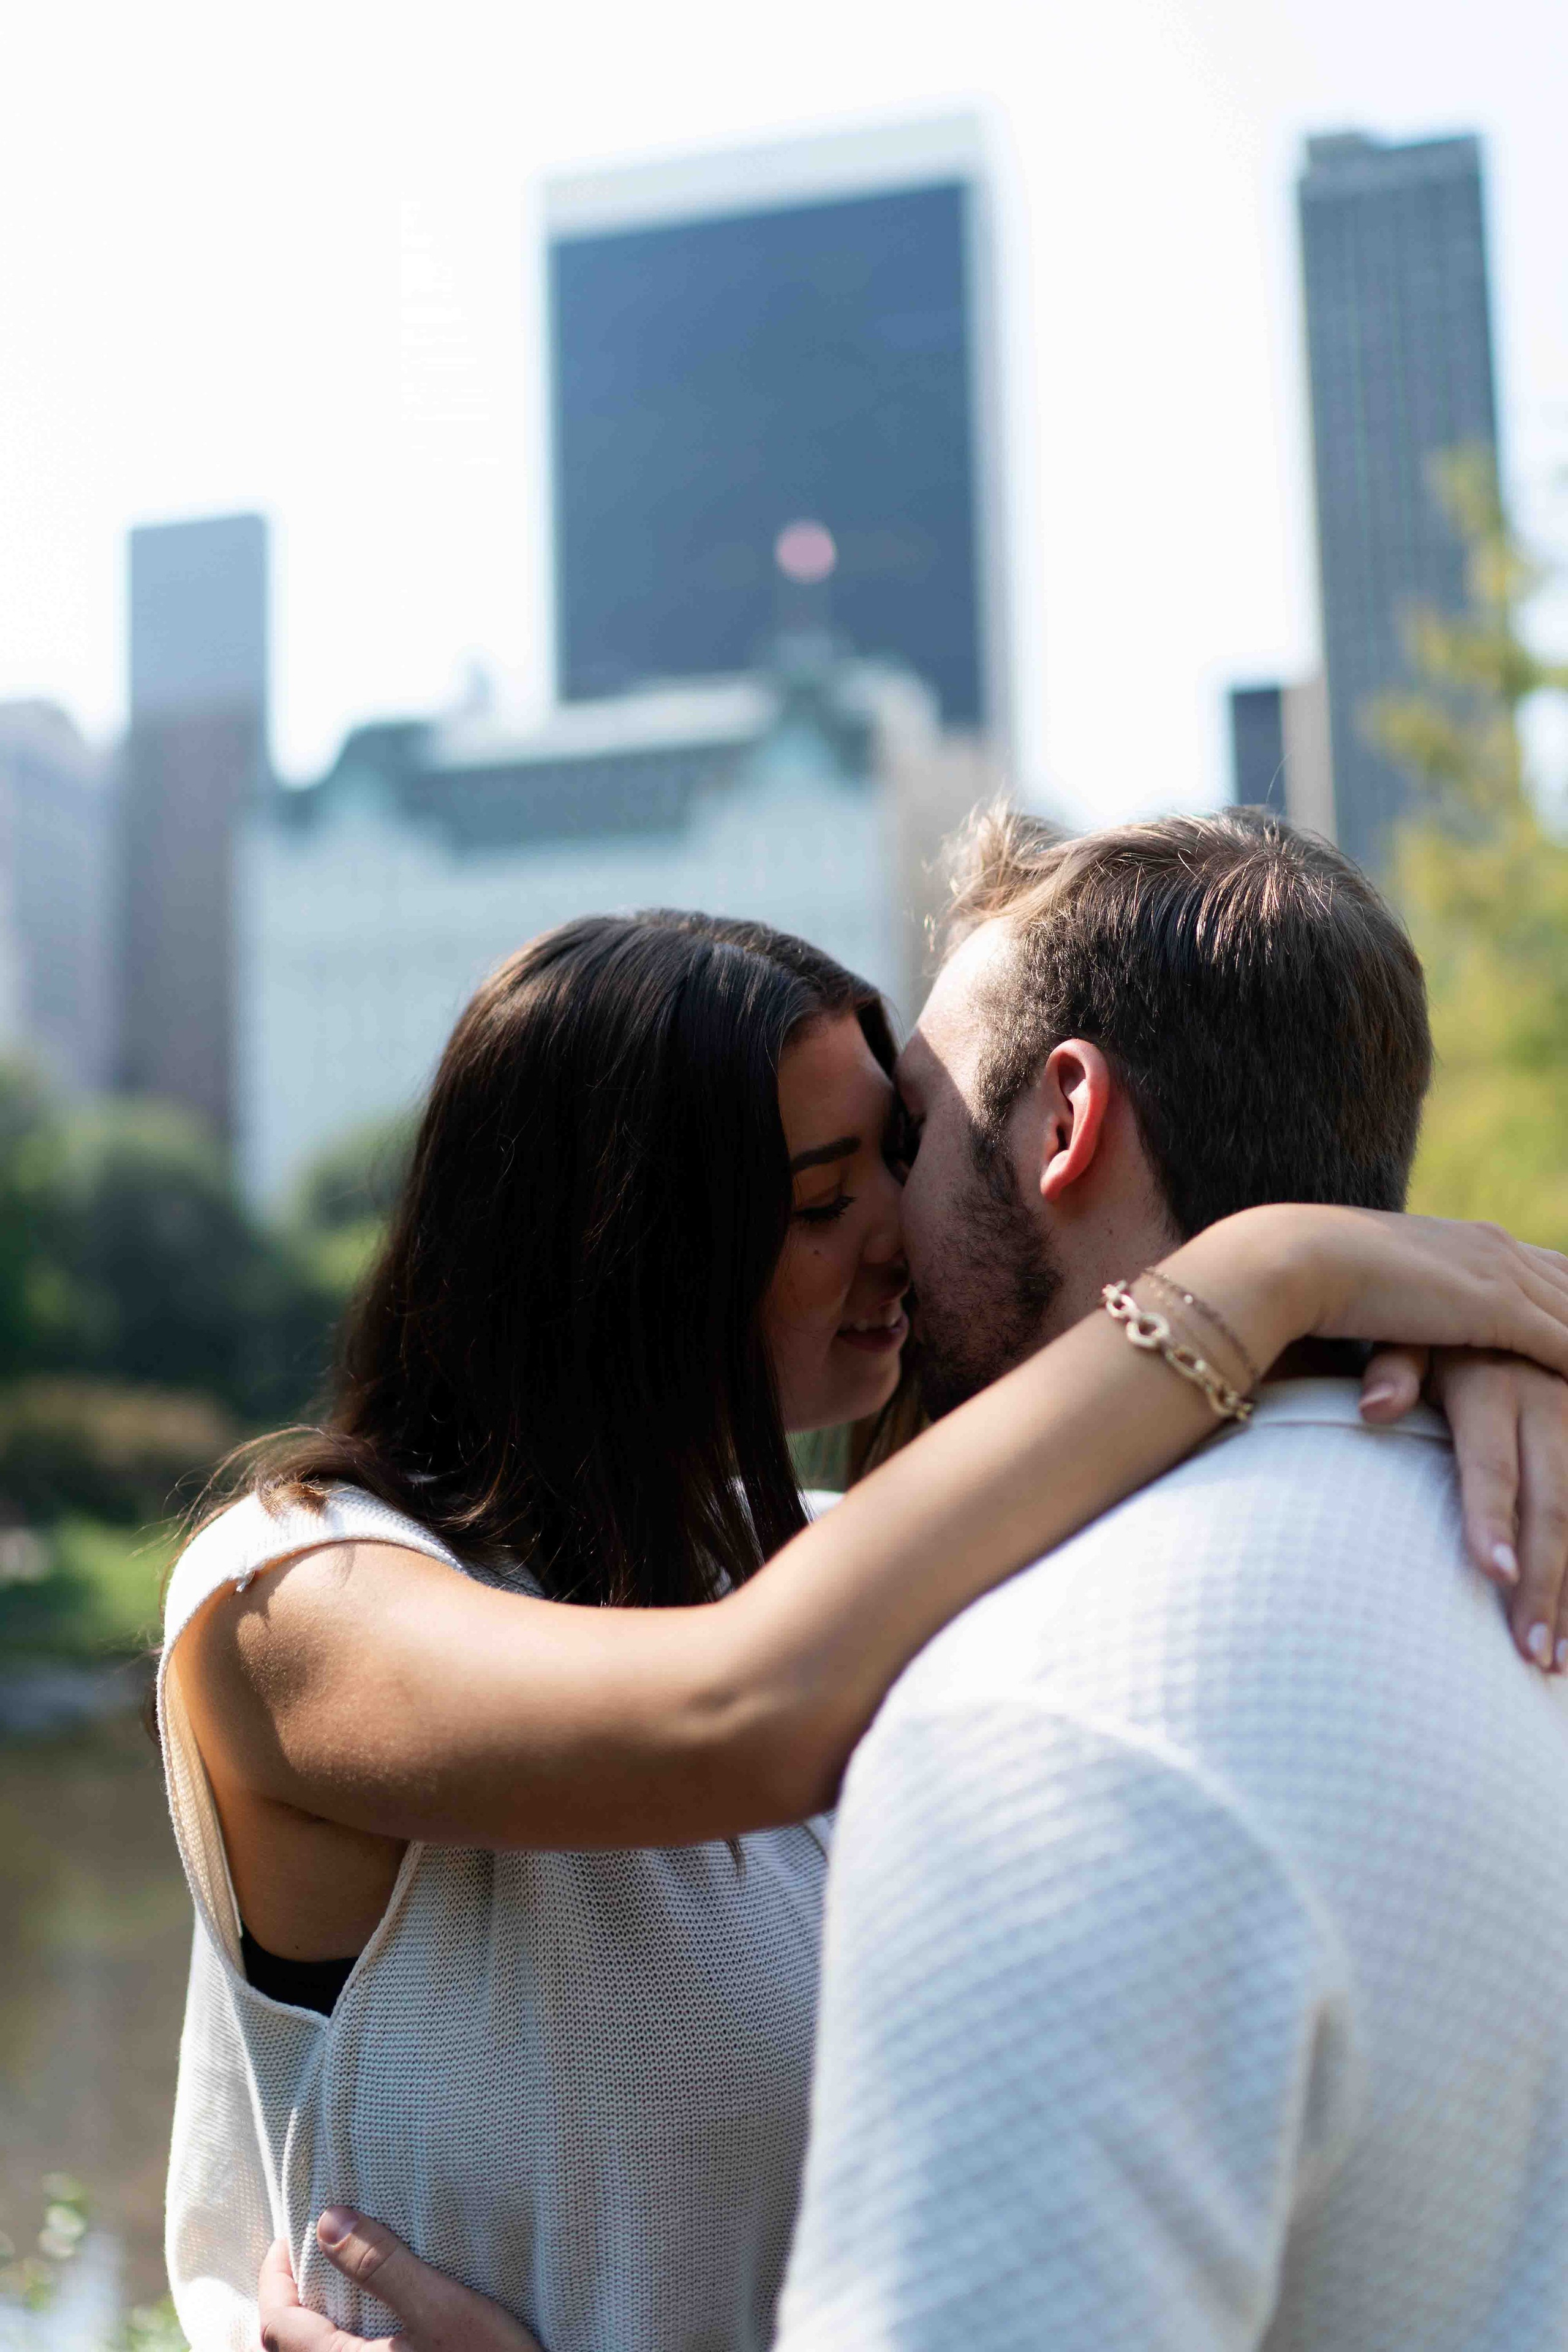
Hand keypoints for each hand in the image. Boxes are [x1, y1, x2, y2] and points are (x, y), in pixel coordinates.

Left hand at [258, 2212, 544, 2351]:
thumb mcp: (442, 2309)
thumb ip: (382, 2266)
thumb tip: (328, 2221)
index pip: (276, 2324)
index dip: (273, 2276)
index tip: (290, 2234)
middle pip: (287, 2345)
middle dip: (289, 2299)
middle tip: (312, 2252)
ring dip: (315, 2322)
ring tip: (340, 2279)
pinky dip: (339, 2340)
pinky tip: (373, 2320)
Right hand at [1179, 1207, 1567, 1382]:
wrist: (1297, 1258)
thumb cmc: (1312, 1281)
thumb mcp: (1380, 1301)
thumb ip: (1411, 1318)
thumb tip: (1405, 1360)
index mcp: (1472, 1243)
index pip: (1550, 1271)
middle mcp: (1496, 1249)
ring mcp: (1500, 1274)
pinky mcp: (1494, 1306)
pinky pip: (1563, 1343)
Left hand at [1356, 1348, 1567, 1672]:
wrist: (1499, 1299)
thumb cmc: (1436, 1330)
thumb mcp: (1408, 1333)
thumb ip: (1394, 1367)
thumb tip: (1373, 1408)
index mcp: (1492, 1383)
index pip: (1491, 1461)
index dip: (1493, 1516)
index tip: (1493, 1575)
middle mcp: (1548, 1399)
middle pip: (1553, 1500)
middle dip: (1546, 1582)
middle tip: (1532, 1654)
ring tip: (1561, 1660)